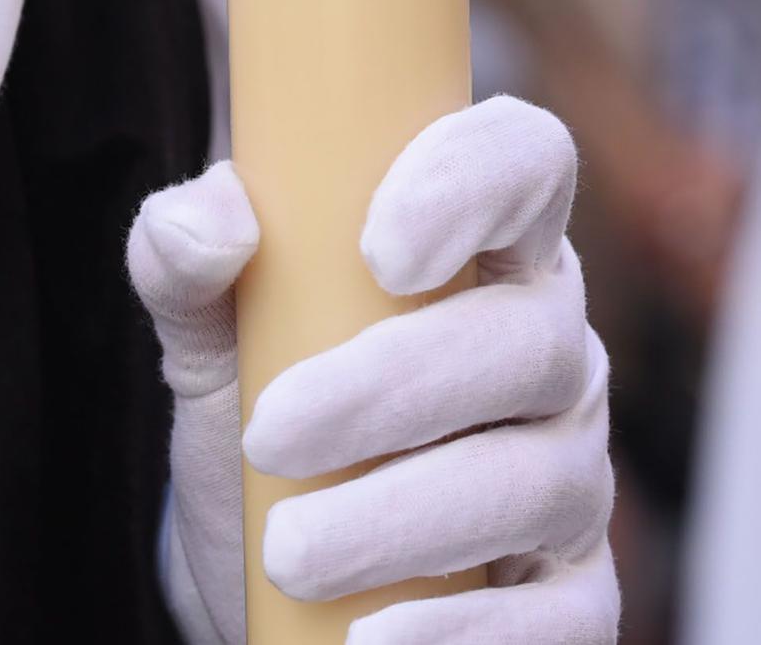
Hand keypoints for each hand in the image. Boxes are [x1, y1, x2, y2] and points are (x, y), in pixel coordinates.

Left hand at [127, 97, 617, 643]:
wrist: (272, 584)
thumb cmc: (267, 427)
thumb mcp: (212, 341)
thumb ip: (186, 262)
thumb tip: (205, 223)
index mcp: (486, 252)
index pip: (528, 164)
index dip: (476, 184)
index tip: (379, 249)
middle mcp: (553, 351)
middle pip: (529, 338)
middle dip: (399, 385)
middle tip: (274, 433)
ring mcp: (574, 476)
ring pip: (542, 478)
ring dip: (409, 515)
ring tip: (289, 549)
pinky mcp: (574, 597)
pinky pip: (562, 617)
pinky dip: (468, 637)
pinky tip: (374, 639)